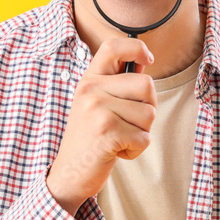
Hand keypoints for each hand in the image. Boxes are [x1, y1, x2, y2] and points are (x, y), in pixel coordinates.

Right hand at [46, 38, 157, 215]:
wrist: (70, 173)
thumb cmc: (90, 138)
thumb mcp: (96, 104)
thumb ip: (116, 83)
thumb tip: (143, 61)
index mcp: (89, 80)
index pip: (114, 46)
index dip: (137, 47)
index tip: (147, 60)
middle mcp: (91, 90)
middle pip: (146, 85)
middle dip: (148, 108)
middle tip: (127, 123)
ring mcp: (97, 110)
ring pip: (149, 113)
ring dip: (141, 132)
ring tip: (119, 138)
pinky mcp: (107, 133)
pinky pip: (144, 138)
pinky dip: (136, 149)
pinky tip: (116, 151)